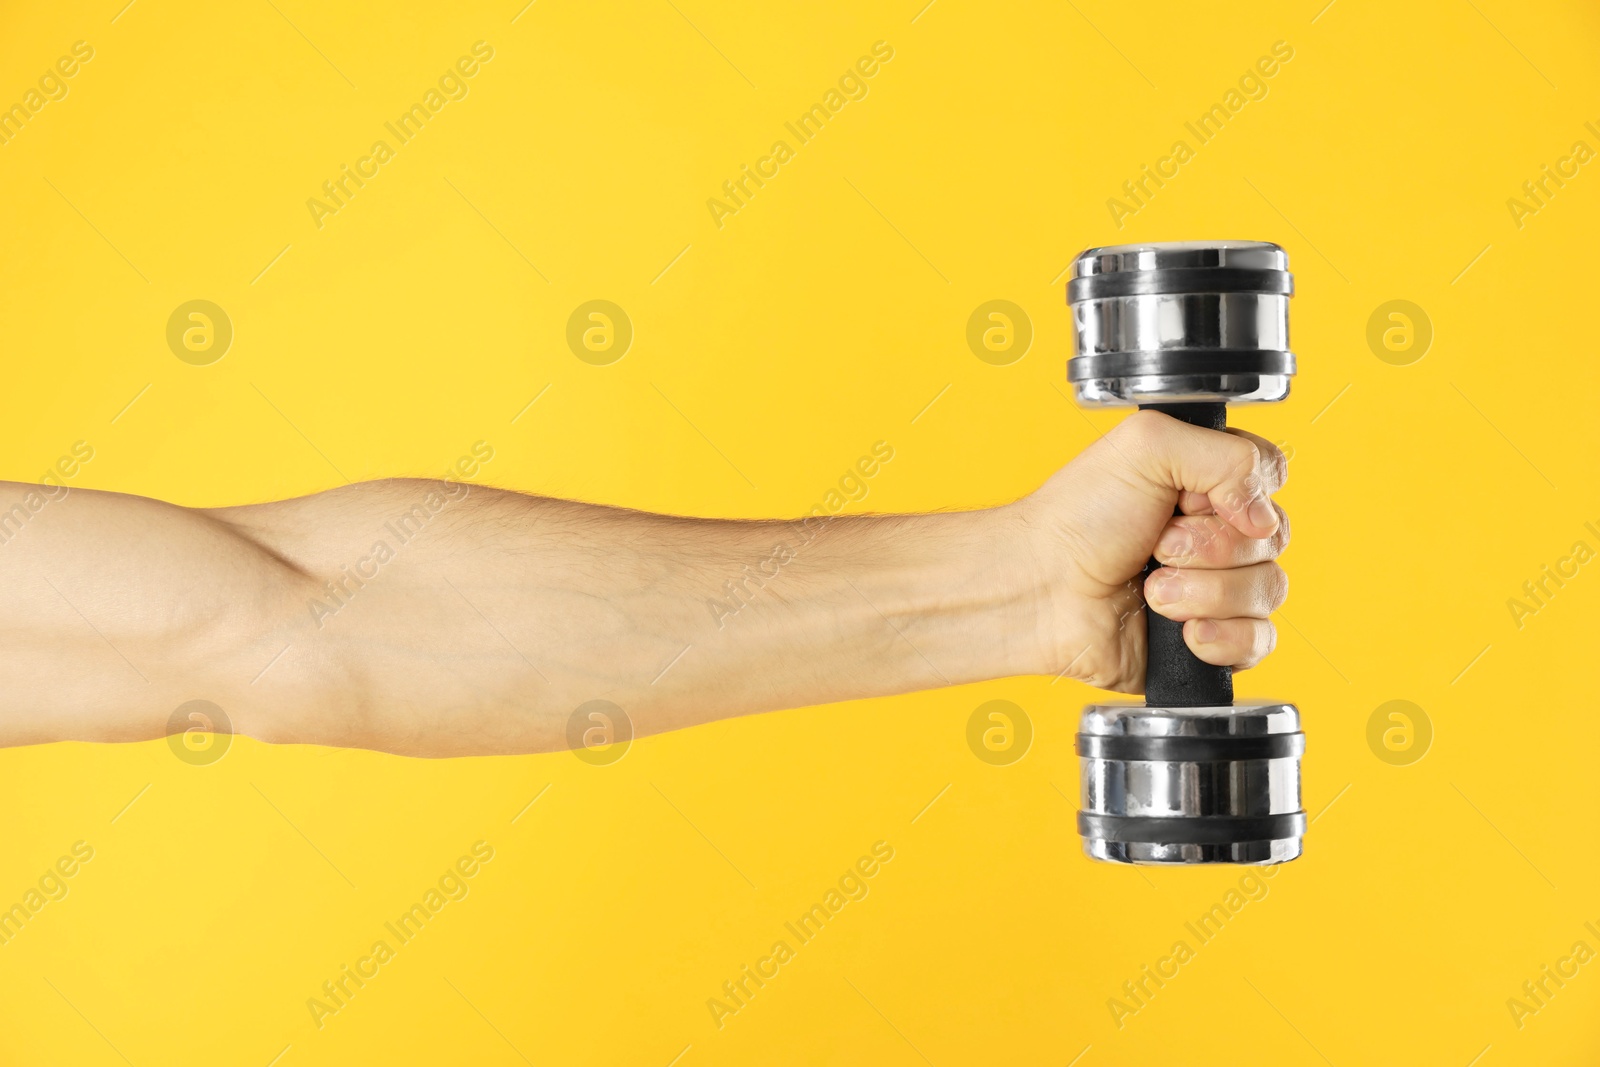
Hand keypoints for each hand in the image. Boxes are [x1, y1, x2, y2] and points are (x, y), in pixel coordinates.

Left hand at [1011, 410, 1288, 693]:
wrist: (1042, 590)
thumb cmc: (1078, 517)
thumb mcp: (1147, 446)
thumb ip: (1228, 455)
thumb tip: (1266, 514)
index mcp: (1208, 481)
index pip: (1270, 478)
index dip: (1240, 494)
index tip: (1187, 501)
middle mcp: (1218, 533)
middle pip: (1275, 538)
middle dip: (1211, 546)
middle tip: (1156, 546)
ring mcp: (1217, 588)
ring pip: (1269, 591)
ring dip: (1205, 592)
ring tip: (1153, 590)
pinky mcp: (1212, 641)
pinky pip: (1259, 642)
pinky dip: (1221, 638)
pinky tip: (1181, 632)